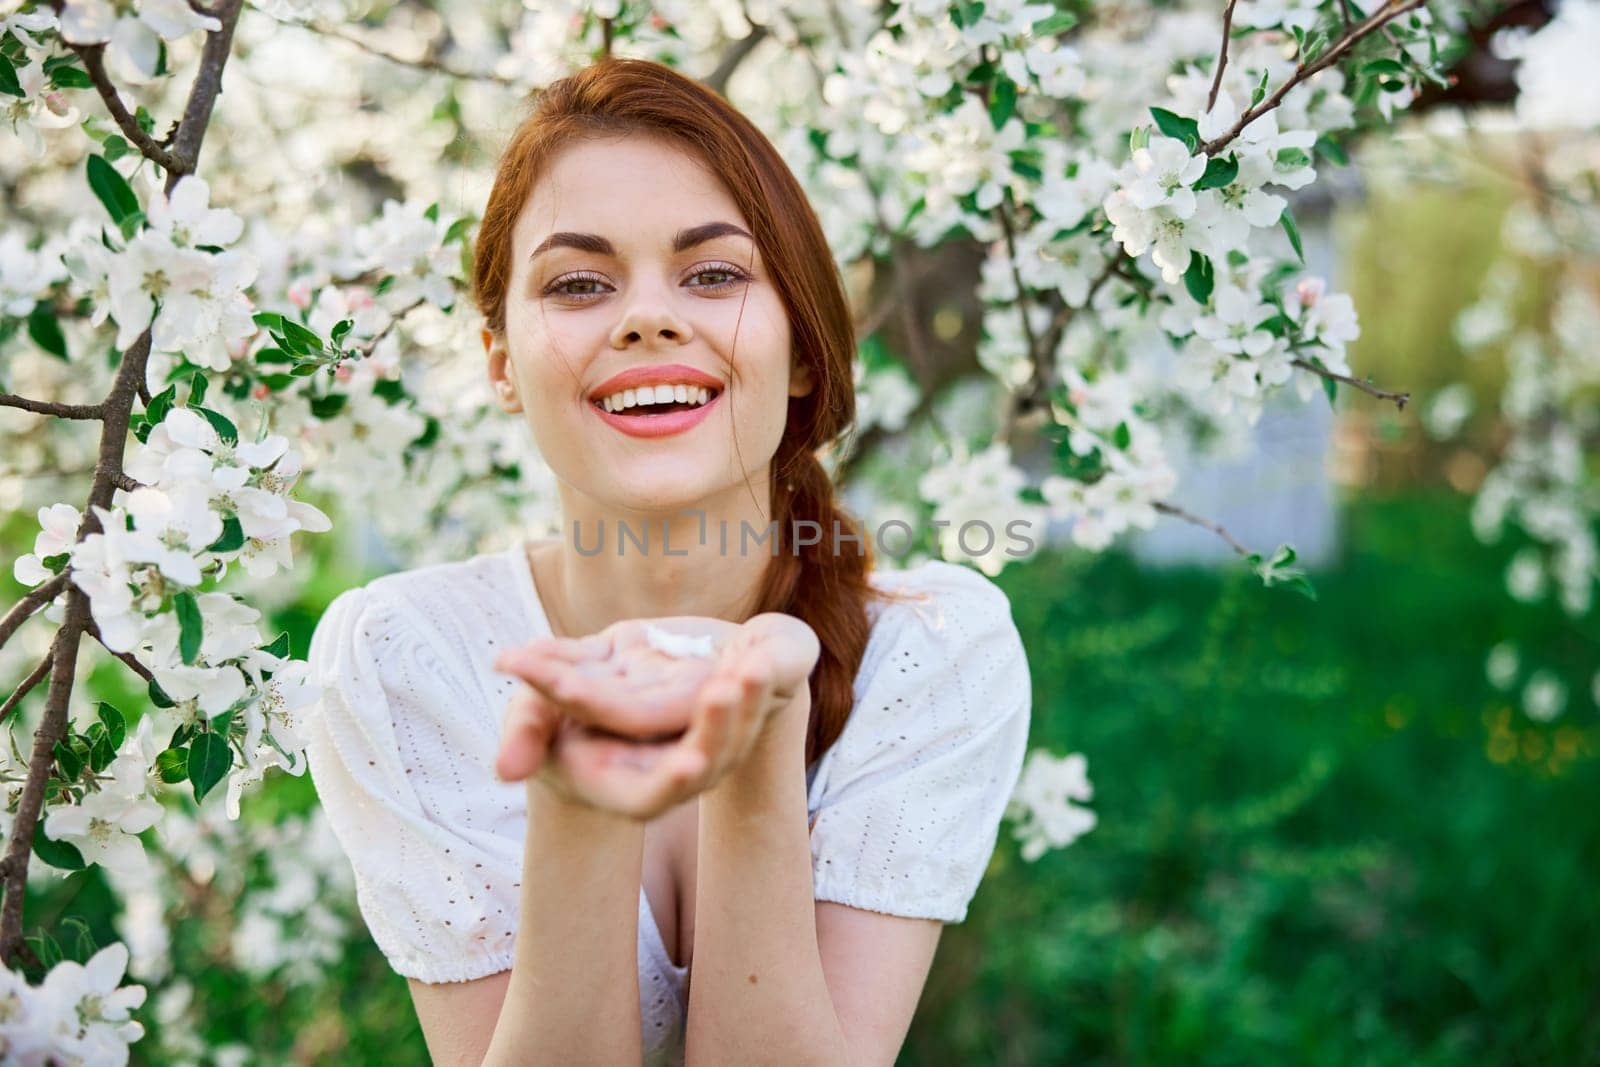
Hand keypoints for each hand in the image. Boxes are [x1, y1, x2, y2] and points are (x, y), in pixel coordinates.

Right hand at [491, 613, 818, 819]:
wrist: (599, 707)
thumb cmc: (554, 718)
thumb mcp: (534, 719)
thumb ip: (523, 736)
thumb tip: (506, 770)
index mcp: (625, 787)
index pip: (653, 797)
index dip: (669, 782)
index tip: (690, 764)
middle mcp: (671, 776)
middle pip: (709, 765)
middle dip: (720, 728)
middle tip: (726, 689)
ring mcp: (705, 752)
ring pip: (739, 736)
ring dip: (749, 701)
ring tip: (754, 662)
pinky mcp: (724, 722)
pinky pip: (750, 706)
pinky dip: (760, 681)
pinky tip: (761, 647)